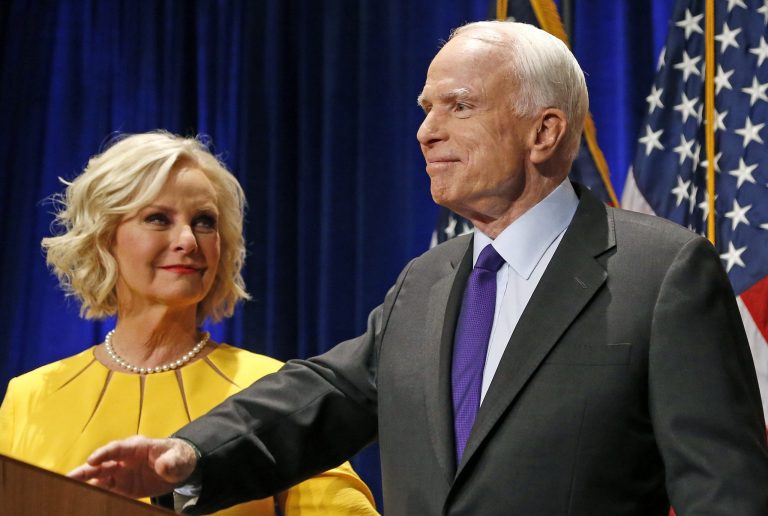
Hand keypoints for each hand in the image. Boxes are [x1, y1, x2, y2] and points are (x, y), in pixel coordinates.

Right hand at [67, 436, 197, 497]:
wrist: (179, 468)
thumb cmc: (178, 457)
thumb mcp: (179, 459)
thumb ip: (171, 462)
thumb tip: (163, 466)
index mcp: (136, 447)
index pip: (117, 448)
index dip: (104, 453)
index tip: (92, 460)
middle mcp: (124, 459)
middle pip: (101, 463)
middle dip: (85, 470)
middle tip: (67, 478)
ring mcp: (121, 473)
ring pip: (98, 477)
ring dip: (84, 483)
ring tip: (67, 490)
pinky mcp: (122, 486)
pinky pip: (105, 490)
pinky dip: (94, 494)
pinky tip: (83, 500)